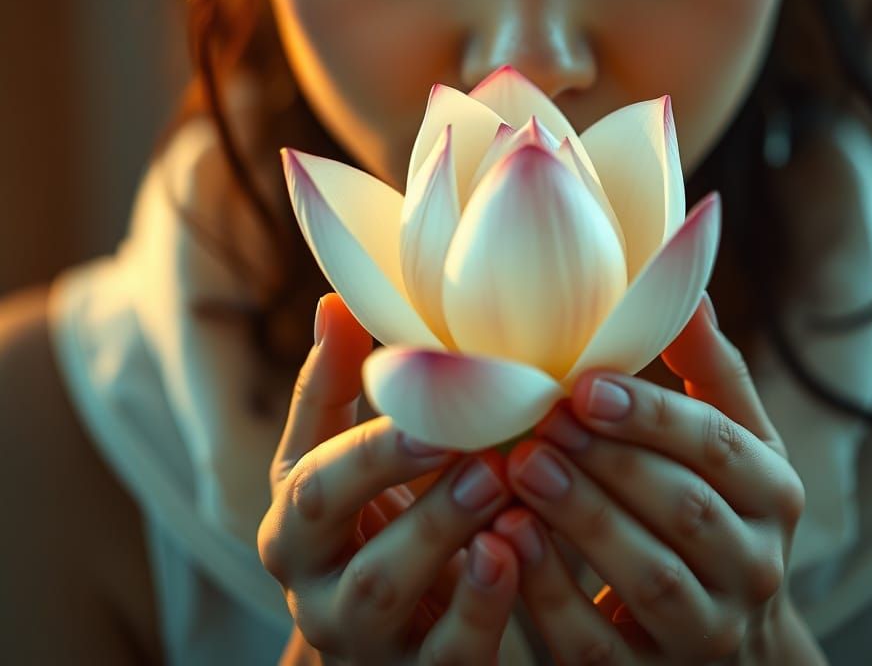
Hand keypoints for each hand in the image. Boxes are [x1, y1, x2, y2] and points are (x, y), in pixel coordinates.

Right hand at [258, 293, 520, 664]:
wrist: (387, 626)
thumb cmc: (367, 517)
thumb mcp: (338, 457)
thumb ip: (334, 386)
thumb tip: (337, 298)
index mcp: (294, 528)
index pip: (315, 487)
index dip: (370, 449)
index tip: (430, 410)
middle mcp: (317, 592)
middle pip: (354, 552)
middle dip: (412, 496)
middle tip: (481, 452)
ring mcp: (367, 645)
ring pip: (395, 600)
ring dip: (450, 540)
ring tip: (505, 491)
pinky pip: (451, 653)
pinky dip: (486, 605)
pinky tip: (520, 551)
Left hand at [493, 294, 808, 663]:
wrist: (729, 639)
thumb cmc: (717, 509)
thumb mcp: (733, 443)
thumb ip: (710, 371)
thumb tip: (689, 287)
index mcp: (773, 495)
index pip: (718, 448)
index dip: (652, 414)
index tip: (585, 384)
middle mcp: (756, 567)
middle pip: (684, 510)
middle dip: (609, 463)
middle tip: (541, 424)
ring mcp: (710, 633)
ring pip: (649, 578)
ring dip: (581, 521)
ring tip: (520, 471)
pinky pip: (600, 646)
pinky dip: (551, 597)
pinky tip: (507, 542)